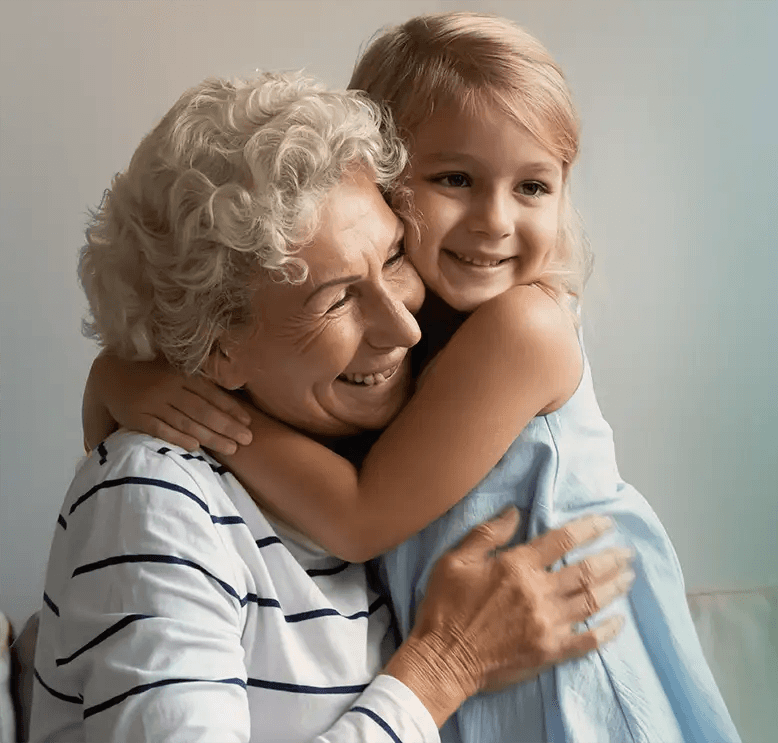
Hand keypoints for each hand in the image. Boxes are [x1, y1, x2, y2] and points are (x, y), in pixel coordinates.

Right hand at [85, 353, 253, 453]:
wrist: (109, 373)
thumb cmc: (148, 372)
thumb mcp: (173, 368)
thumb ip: (195, 379)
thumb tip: (227, 393)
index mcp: (180, 374)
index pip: (211, 394)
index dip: (231, 408)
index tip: (248, 422)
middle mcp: (169, 388)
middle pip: (204, 411)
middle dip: (228, 426)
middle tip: (248, 440)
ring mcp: (153, 403)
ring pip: (187, 423)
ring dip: (211, 437)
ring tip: (232, 448)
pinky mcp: (138, 417)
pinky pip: (162, 430)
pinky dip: (179, 439)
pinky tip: (197, 448)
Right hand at [385, 509, 632, 724]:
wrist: (443, 660)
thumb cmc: (445, 606)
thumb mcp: (455, 560)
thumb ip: (488, 533)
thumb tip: (515, 511)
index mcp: (516, 566)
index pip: (561, 540)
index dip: (588, 528)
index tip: (607, 523)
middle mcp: (537, 592)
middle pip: (584, 570)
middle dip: (611, 558)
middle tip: (628, 552)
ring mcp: (547, 624)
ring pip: (591, 601)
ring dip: (614, 587)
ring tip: (629, 577)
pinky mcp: (549, 651)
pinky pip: (588, 640)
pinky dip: (608, 631)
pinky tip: (620, 622)